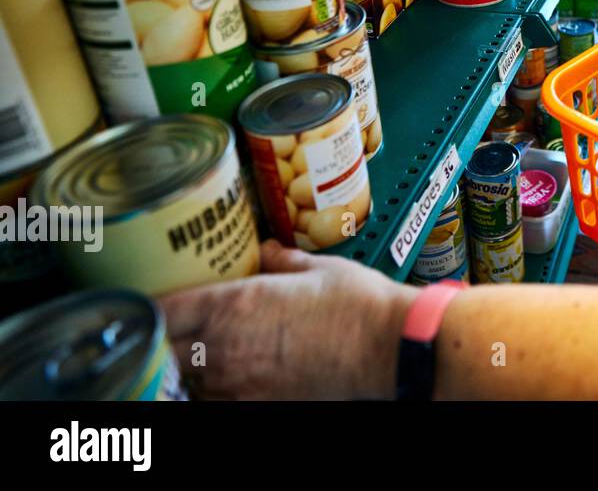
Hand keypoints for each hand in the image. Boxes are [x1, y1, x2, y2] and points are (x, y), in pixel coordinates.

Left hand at [161, 240, 418, 399]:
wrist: (390, 349)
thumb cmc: (359, 306)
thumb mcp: (318, 268)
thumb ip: (281, 261)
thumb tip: (264, 251)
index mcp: (235, 304)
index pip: (162, 310)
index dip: (148, 307)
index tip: (147, 301)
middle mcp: (225, 346)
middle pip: (164, 351)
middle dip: (165, 339)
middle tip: (173, 329)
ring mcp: (237, 383)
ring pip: (187, 380)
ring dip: (188, 367)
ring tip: (203, 353)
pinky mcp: (255, 407)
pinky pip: (216, 400)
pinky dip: (215, 389)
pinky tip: (232, 376)